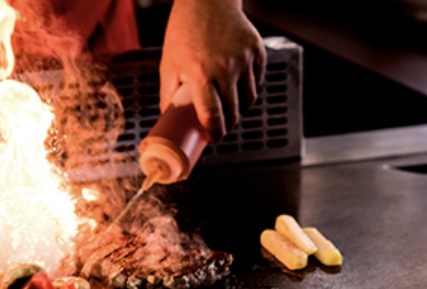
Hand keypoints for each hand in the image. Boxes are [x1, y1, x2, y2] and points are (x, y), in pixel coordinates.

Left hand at [159, 0, 265, 141]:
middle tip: (218, 126)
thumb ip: (168, 94)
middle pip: (233, 113)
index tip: (212, 137)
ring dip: (239, 109)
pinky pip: (257, 82)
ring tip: (226, 105)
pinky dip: (249, 89)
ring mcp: (244, 59)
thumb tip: (170, 120)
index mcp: (201, 73)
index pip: (212, 116)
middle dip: (226, 125)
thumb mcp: (168, 63)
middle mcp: (226, 67)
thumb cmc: (185, 30)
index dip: (214, 133)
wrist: (207, 0)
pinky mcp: (257, 51)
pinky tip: (236, 87)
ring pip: (249, 100)